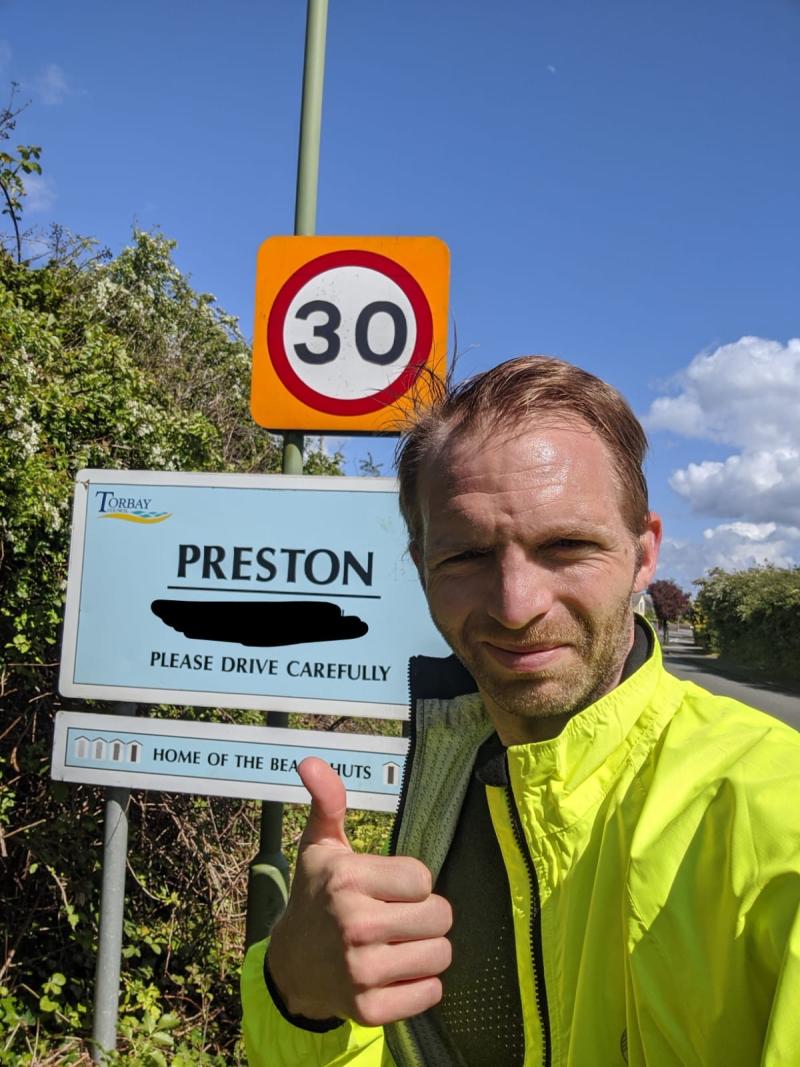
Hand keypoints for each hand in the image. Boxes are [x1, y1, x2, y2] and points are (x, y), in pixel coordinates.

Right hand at [266, 757, 452, 1026]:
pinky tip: (396, 973)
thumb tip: (311, 761)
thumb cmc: (317, 897)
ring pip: (441, 955)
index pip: (424, 878)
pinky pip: (431, 992)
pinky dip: (421, 985)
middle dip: (427, 915)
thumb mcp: (321, 847)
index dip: (412, 883)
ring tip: (399, 944)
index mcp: (347, 880)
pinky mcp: (370, 1009)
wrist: (291, 967)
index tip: (388, 887)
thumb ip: (328, 801)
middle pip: (440, 916)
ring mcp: (361, 971)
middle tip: (400, 917)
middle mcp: (353, 924)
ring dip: (427, 949)